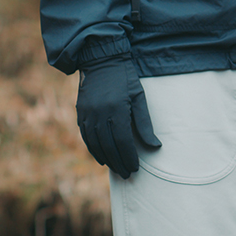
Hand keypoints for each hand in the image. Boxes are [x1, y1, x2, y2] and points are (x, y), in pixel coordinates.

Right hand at [76, 57, 160, 178]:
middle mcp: (99, 114)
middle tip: (127, 174)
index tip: (136, 168)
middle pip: (109, 146)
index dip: (129, 157)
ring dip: (106, 159)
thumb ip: (145, 124)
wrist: (102, 60)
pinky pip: (86, 137)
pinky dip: (94, 150)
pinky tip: (102, 158)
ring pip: (95, 144)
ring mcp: (87, 114)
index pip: (123, 141)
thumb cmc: (125, 78)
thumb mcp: (139, 97)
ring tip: (116, 169)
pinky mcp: (80, 113)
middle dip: (119, 162)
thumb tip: (155, 146)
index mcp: (117, 110)